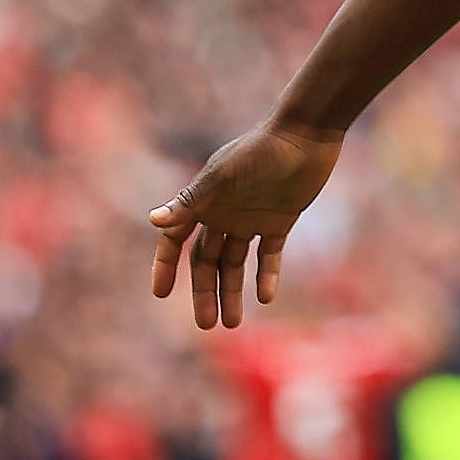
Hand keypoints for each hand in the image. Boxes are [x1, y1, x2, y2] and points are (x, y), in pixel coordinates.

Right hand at [148, 121, 343, 329]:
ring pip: (235, 263)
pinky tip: (265, 297)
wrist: (306, 135)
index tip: (160, 293)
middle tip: (207, 325)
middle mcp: (223, 214)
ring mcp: (251, 219)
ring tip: (233, 323)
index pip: (175, 240)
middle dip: (205, 292)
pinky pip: (269, 255)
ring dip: (233, 291)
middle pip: (207, 261)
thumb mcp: (223, 177)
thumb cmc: (260, 151)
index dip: (165, 265)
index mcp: (203, 203)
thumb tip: (153, 220)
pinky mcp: (280, 221)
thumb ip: (190, 201)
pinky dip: (266, 275)